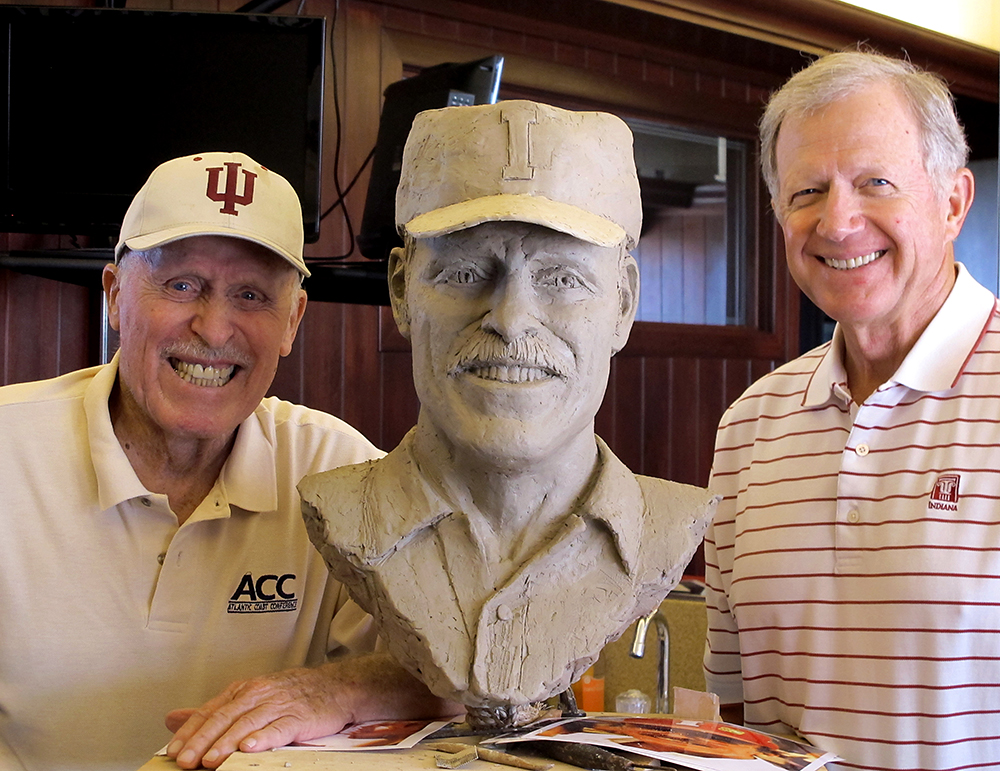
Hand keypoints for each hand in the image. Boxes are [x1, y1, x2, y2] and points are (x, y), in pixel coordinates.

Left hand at [164, 653, 459, 768]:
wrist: (337, 688)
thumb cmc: (291, 696)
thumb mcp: (249, 699)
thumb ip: (211, 711)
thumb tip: (172, 718)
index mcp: (243, 690)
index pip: (210, 710)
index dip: (190, 732)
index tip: (172, 751)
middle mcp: (258, 694)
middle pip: (225, 717)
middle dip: (203, 740)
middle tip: (185, 760)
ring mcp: (279, 704)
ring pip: (248, 723)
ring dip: (227, 743)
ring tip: (211, 760)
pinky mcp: (299, 716)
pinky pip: (279, 727)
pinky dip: (263, 737)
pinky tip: (250, 748)